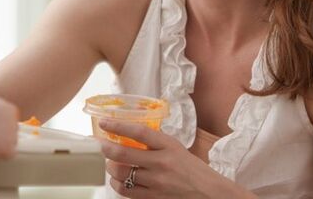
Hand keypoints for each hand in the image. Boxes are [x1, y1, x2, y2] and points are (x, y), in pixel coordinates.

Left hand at [99, 120, 253, 198]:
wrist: (211, 194)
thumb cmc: (193, 169)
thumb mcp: (176, 147)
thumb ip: (155, 141)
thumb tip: (130, 132)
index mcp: (168, 145)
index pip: (139, 131)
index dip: (118, 125)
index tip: (104, 122)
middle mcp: (161, 163)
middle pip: (124, 153)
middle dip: (107, 148)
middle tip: (101, 145)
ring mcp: (157, 183)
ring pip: (122, 174)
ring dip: (111, 168)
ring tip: (110, 163)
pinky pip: (128, 192)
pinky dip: (118, 185)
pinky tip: (118, 180)